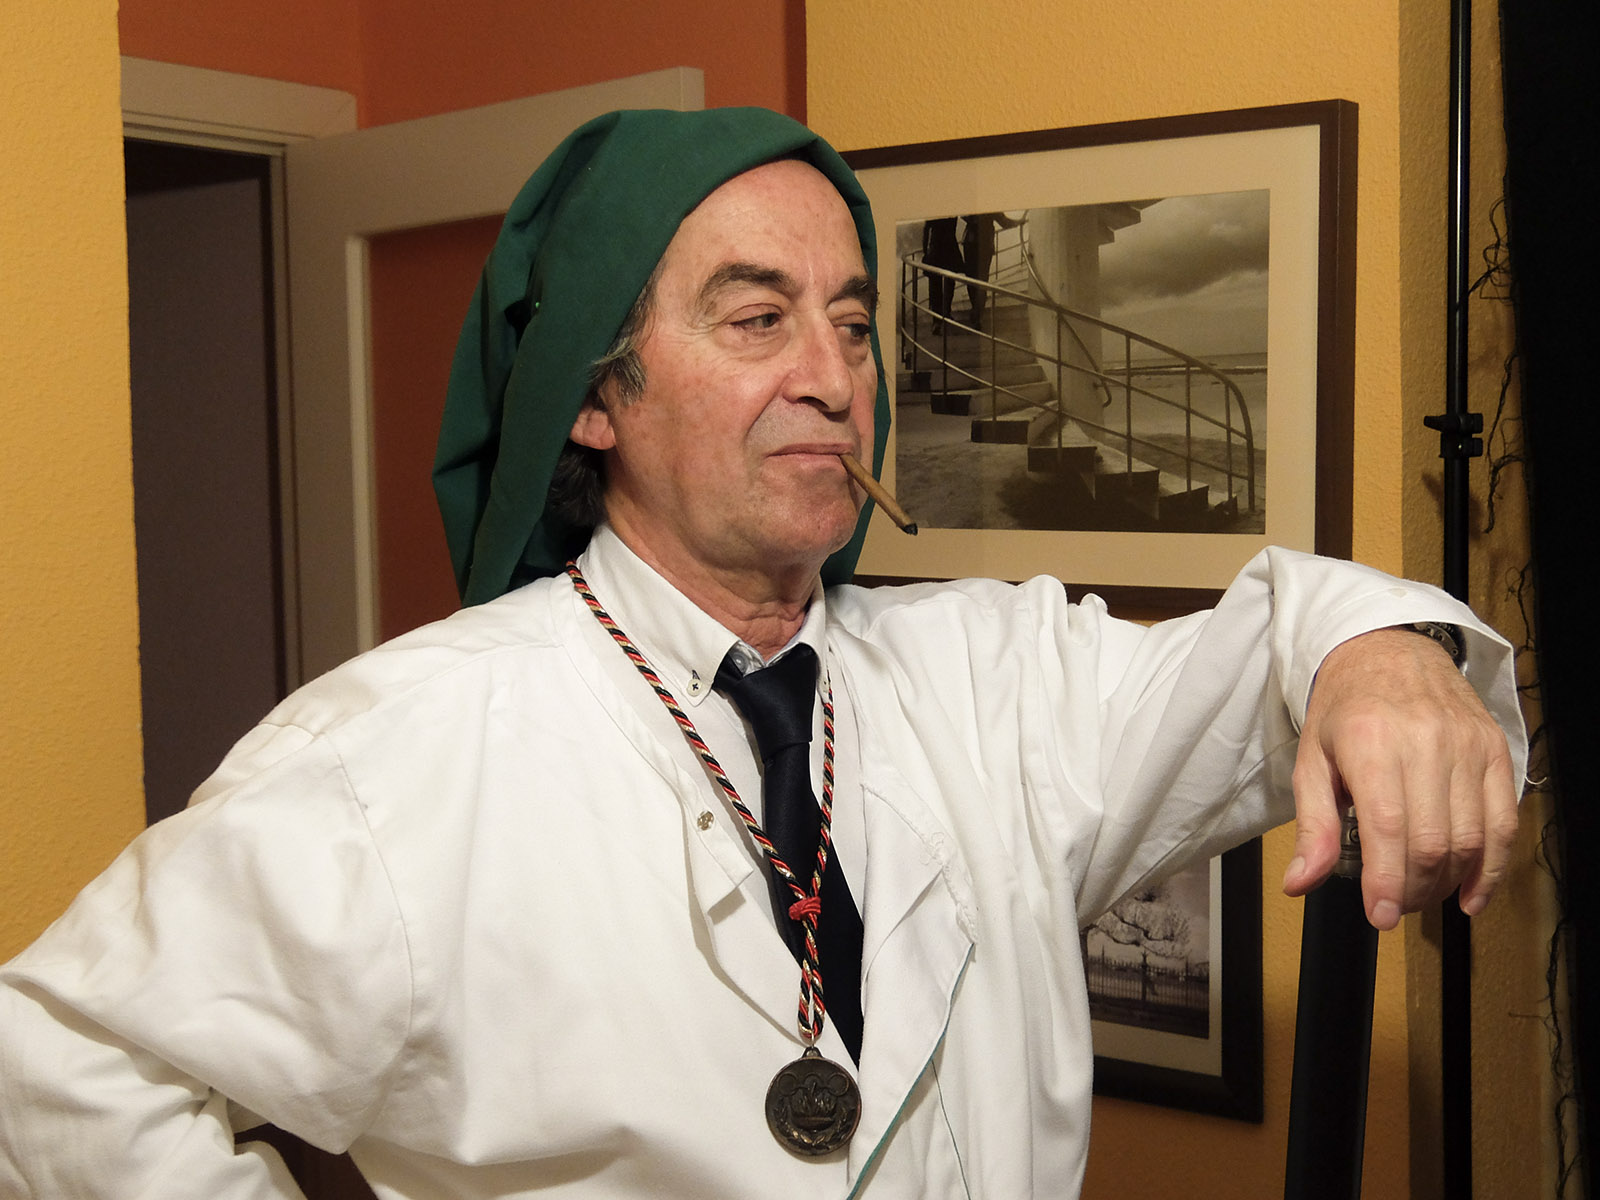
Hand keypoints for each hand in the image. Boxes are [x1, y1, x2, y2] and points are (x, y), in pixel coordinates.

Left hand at [1281, 626, 1518, 928]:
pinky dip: (1492, 867)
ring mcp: (1468, 745)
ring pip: (1470, 837)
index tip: (1379, 917)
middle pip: (1433, 841)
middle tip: (1393, 905)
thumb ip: (1312, 826)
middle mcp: (1425, 741)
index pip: (1389, 828)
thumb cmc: (1344, 709)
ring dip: (1448, 882)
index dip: (1388, 882)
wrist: (1388, 648)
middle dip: (1413, 888)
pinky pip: (1504, 821)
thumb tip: (1299, 884)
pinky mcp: (1496, 749)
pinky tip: (1471, 893)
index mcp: (1371, 742)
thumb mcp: (1312, 761)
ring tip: (1420, 894)